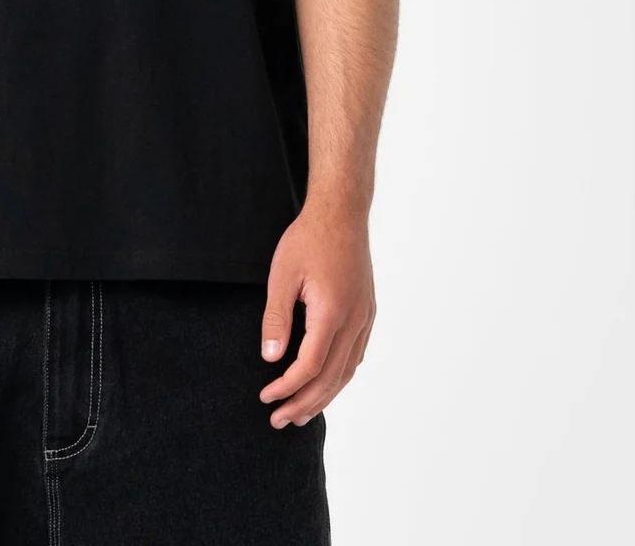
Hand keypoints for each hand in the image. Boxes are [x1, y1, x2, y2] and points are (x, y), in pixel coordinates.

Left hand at [257, 202, 375, 427]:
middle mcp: (354, 321)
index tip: (267, 398)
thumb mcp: (282, 275)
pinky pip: (356, 355)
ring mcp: (365, 317)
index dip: (287, 388)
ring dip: (325, 396)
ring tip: (302, 413)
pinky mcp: (367, 312)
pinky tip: (327, 383)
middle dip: (305, 403)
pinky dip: (340, 376)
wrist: (342, 212)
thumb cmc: (308, 239)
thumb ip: (276, 319)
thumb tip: (270, 359)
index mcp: (332, 313)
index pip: (309, 366)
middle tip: (280, 420)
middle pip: (331, 378)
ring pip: (347, 371)